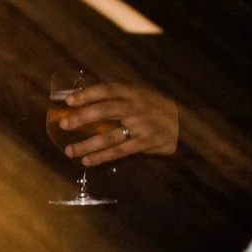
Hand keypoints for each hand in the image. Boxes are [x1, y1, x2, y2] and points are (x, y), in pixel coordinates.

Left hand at [55, 83, 178, 166]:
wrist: (188, 125)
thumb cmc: (157, 110)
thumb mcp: (142, 97)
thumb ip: (119, 100)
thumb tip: (85, 105)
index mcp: (134, 93)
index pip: (107, 90)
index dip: (87, 94)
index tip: (68, 101)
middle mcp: (137, 108)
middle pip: (105, 110)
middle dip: (81, 117)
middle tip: (63, 124)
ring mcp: (142, 126)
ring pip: (109, 135)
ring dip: (86, 144)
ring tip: (69, 151)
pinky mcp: (146, 142)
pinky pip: (119, 151)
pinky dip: (102, 157)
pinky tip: (87, 161)